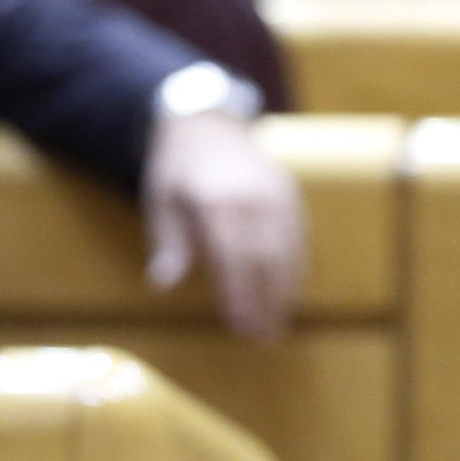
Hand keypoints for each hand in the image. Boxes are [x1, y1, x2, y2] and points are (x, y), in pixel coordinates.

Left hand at [142, 109, 304, 340]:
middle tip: (263, 336)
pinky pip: (298, 236)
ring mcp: (275, 192)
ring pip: (287, 249)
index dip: (239, 293)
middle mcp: (251, 196)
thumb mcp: (161, 203)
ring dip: (285, 290)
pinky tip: (290, 293)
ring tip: (279, 324)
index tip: (239, 325)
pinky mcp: (288, 191)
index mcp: (216, 200)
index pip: (232, 257)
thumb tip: (162, 285)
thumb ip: (168, 244)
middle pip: (264, 258)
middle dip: (266, 300)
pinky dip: (296, 267)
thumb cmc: (177, 171)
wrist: (206, 124)